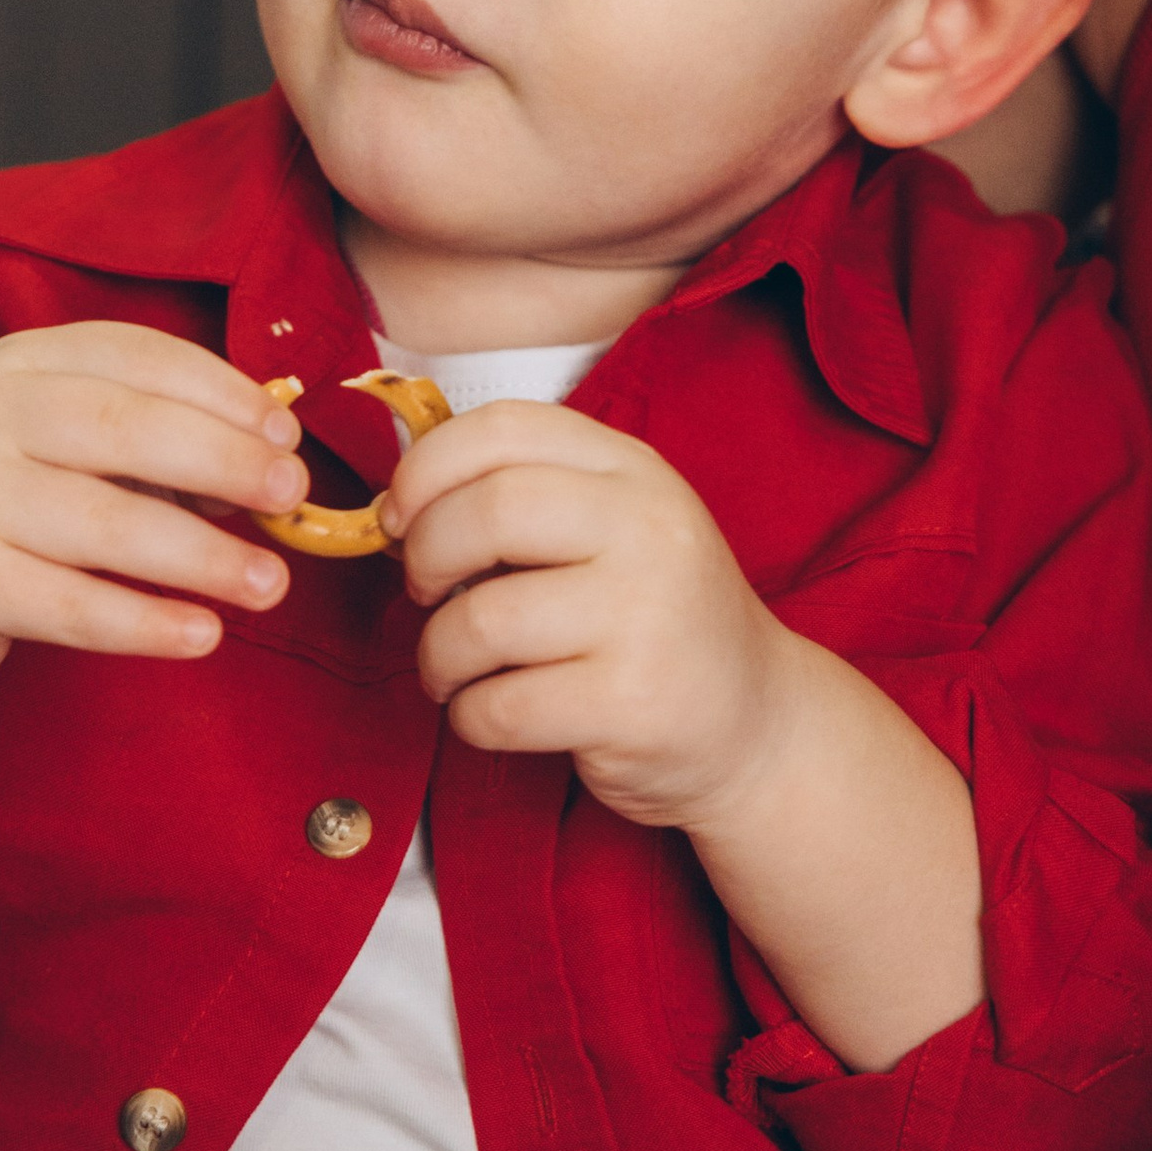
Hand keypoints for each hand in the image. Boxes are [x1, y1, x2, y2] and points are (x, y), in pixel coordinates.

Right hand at [0, 323, 308, 703]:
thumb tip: (269, 453)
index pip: (134, 357)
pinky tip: (203, 635)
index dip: (221, 392)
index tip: (285, 434)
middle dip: (224, 460)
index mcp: (15, 364)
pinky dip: (145, 623)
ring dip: (203, 556)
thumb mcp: (49, 442)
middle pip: (126, 428)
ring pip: (106, 523)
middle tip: (291, 497)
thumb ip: (145, 436)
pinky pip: (69, 606)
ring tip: (271, 583)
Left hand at [387, 404, 801, 829]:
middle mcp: (649, 530)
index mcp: (634, 471)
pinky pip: (497, 707)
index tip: (399, 516)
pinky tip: (492, 712)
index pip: (504, 428)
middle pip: (487, 511)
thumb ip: (525, 499)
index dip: (425, 467)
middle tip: (423, 592)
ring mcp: (644, 618)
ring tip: (454, 670)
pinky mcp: (629, 704)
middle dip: (424, 556)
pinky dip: (469, 716)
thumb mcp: (615, 529)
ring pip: (478, 622)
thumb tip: (395, 511)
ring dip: (438, 656)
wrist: (757, 722)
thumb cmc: (656, 620)